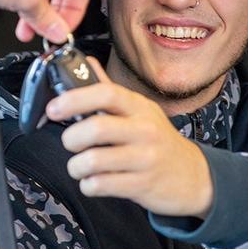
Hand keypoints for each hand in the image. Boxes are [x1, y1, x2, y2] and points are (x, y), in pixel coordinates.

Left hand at [46, 58, 214, 217]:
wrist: (194, 176)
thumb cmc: (159, 142)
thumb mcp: (140, 111)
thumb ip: (110, 90)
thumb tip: (86, 63)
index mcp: (139, 108)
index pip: (106, 94)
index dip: (74, 99)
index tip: (54, 108)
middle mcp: (144, 130)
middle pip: (97, 128)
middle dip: (71, 138)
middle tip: (70, 142)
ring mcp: (145, 159)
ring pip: (94, 161)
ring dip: (76, 166)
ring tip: (79, 166)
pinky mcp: (143, 185)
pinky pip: (101, 185)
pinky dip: (88, 185)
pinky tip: (93, 181)